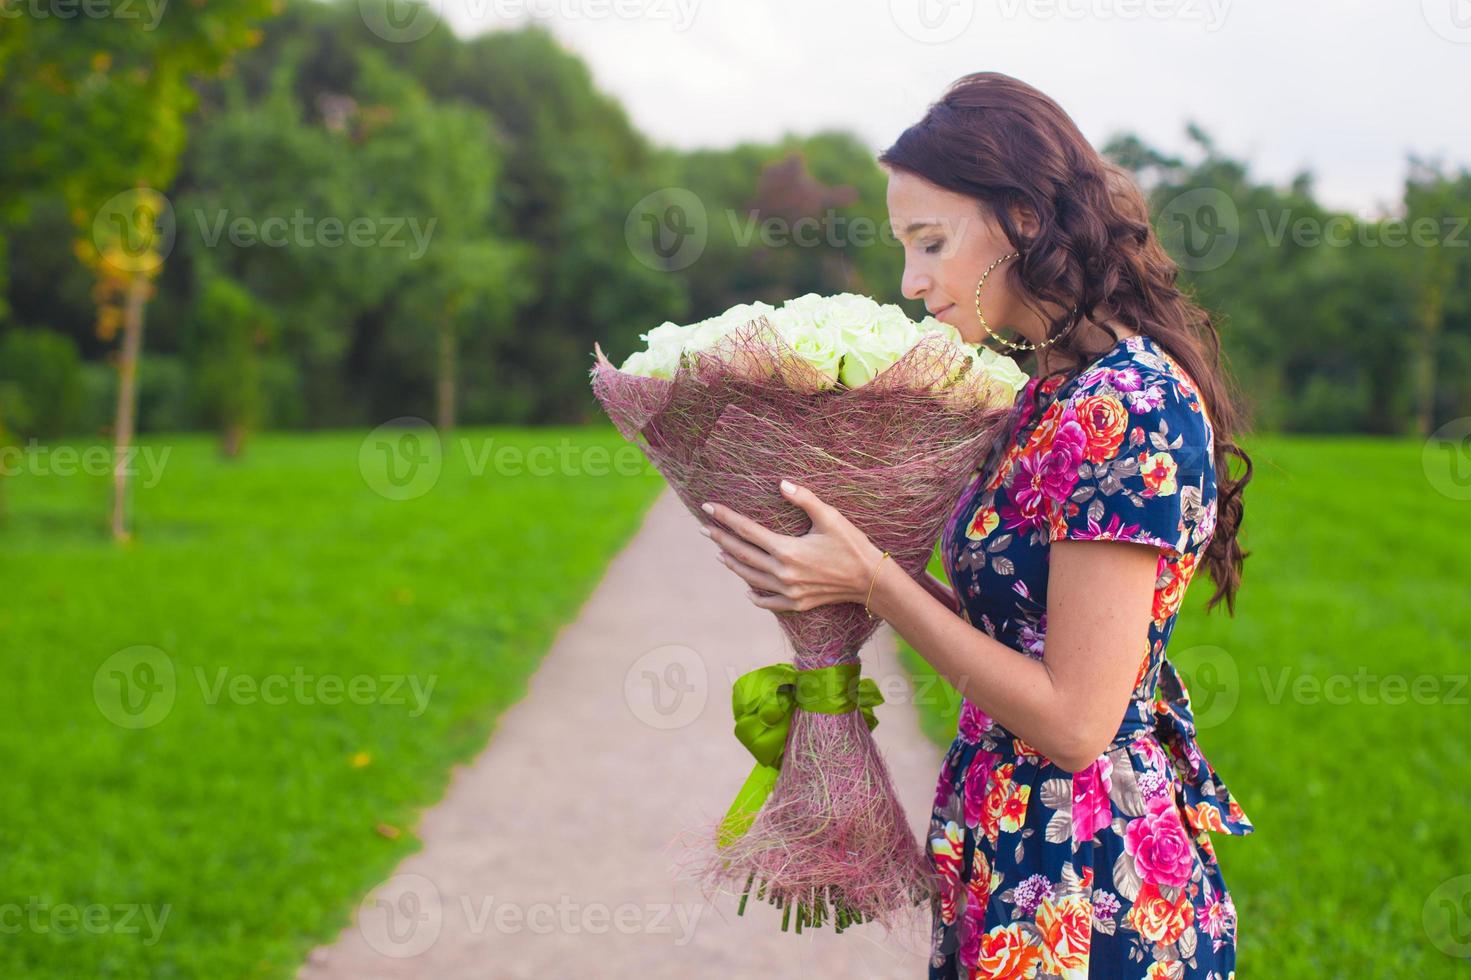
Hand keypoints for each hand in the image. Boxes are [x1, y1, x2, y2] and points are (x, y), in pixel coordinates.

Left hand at [700, 480, 886, 612]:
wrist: (870, 581)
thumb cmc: (852, 545)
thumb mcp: (830, 517)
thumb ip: (804, 499)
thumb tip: (781, 483)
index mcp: (787, 550)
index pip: (746, 530)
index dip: (725, 517)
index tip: (708, 507)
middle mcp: (783, 572)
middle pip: (742, 553)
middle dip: (720, 539)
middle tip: (703, 527)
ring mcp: (788, 591)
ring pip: (750, 577)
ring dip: (732, 563)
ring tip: (719, 552)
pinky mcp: (796, 604)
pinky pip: (768, 602)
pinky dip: (754, 595)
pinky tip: (746, 588)